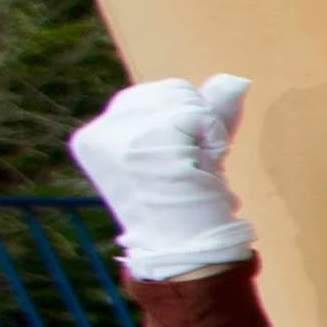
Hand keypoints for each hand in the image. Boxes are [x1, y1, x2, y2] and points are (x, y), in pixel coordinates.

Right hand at [70, 76, 254, 280]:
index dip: (181, 122)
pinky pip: (201, 115)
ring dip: (206, 131)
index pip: (152, 96)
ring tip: (192, 168)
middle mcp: (97, 133)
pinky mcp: (149, 142)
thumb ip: (200, 112)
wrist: (185, 246)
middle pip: (170, 90)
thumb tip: (234, 80)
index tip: (175, 163)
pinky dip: (214, 138)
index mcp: (93, 136)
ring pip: (186, 98)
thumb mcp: (186, 149)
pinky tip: (202, 168)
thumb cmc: (186, 203)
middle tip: (187, 167)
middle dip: (194, 122)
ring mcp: (120, 137)